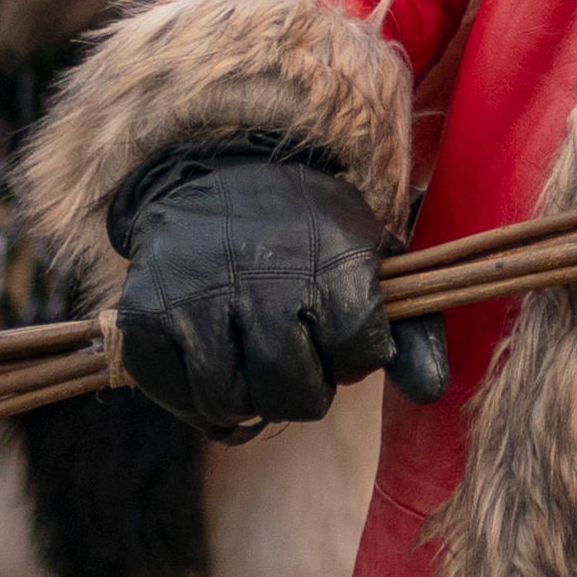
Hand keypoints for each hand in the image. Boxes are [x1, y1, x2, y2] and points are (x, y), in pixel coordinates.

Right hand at [109, 144, 450, 434]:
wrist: (218, 172)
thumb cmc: (305, 230)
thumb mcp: (368, 255)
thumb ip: (411, 327)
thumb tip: (430, 392)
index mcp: (329, 258)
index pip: (359, 352)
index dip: (355, 355)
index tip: (340, 331)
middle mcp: (261, 276)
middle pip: (296, 395)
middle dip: (305, 388)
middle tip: (296, 355)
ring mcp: (197, 298)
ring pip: (234, 404)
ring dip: (249, 397)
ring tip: (253, 359)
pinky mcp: (146, 317)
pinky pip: (179, 400)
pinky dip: (199, 401)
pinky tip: (214, 366)